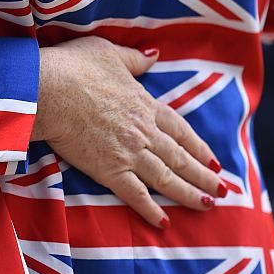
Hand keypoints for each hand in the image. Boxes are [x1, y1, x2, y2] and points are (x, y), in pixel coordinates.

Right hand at [32, 36, 225, 228]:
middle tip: (224, 190)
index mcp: (145, 105)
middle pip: (180, 158)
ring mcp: (129, 153)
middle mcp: (144, 132)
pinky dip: (151, 209)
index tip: (213, 160)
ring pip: (166, 178)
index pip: (180, 130)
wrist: (49, 89)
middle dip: (203, 175)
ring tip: (208, 205)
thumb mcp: (108, 52)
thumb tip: (154, 54)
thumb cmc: (74, 67)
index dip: (198, 146)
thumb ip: (134, 59)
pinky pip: (135, 195)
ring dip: (189, 194)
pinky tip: (164, 222)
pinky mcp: (108, 170)